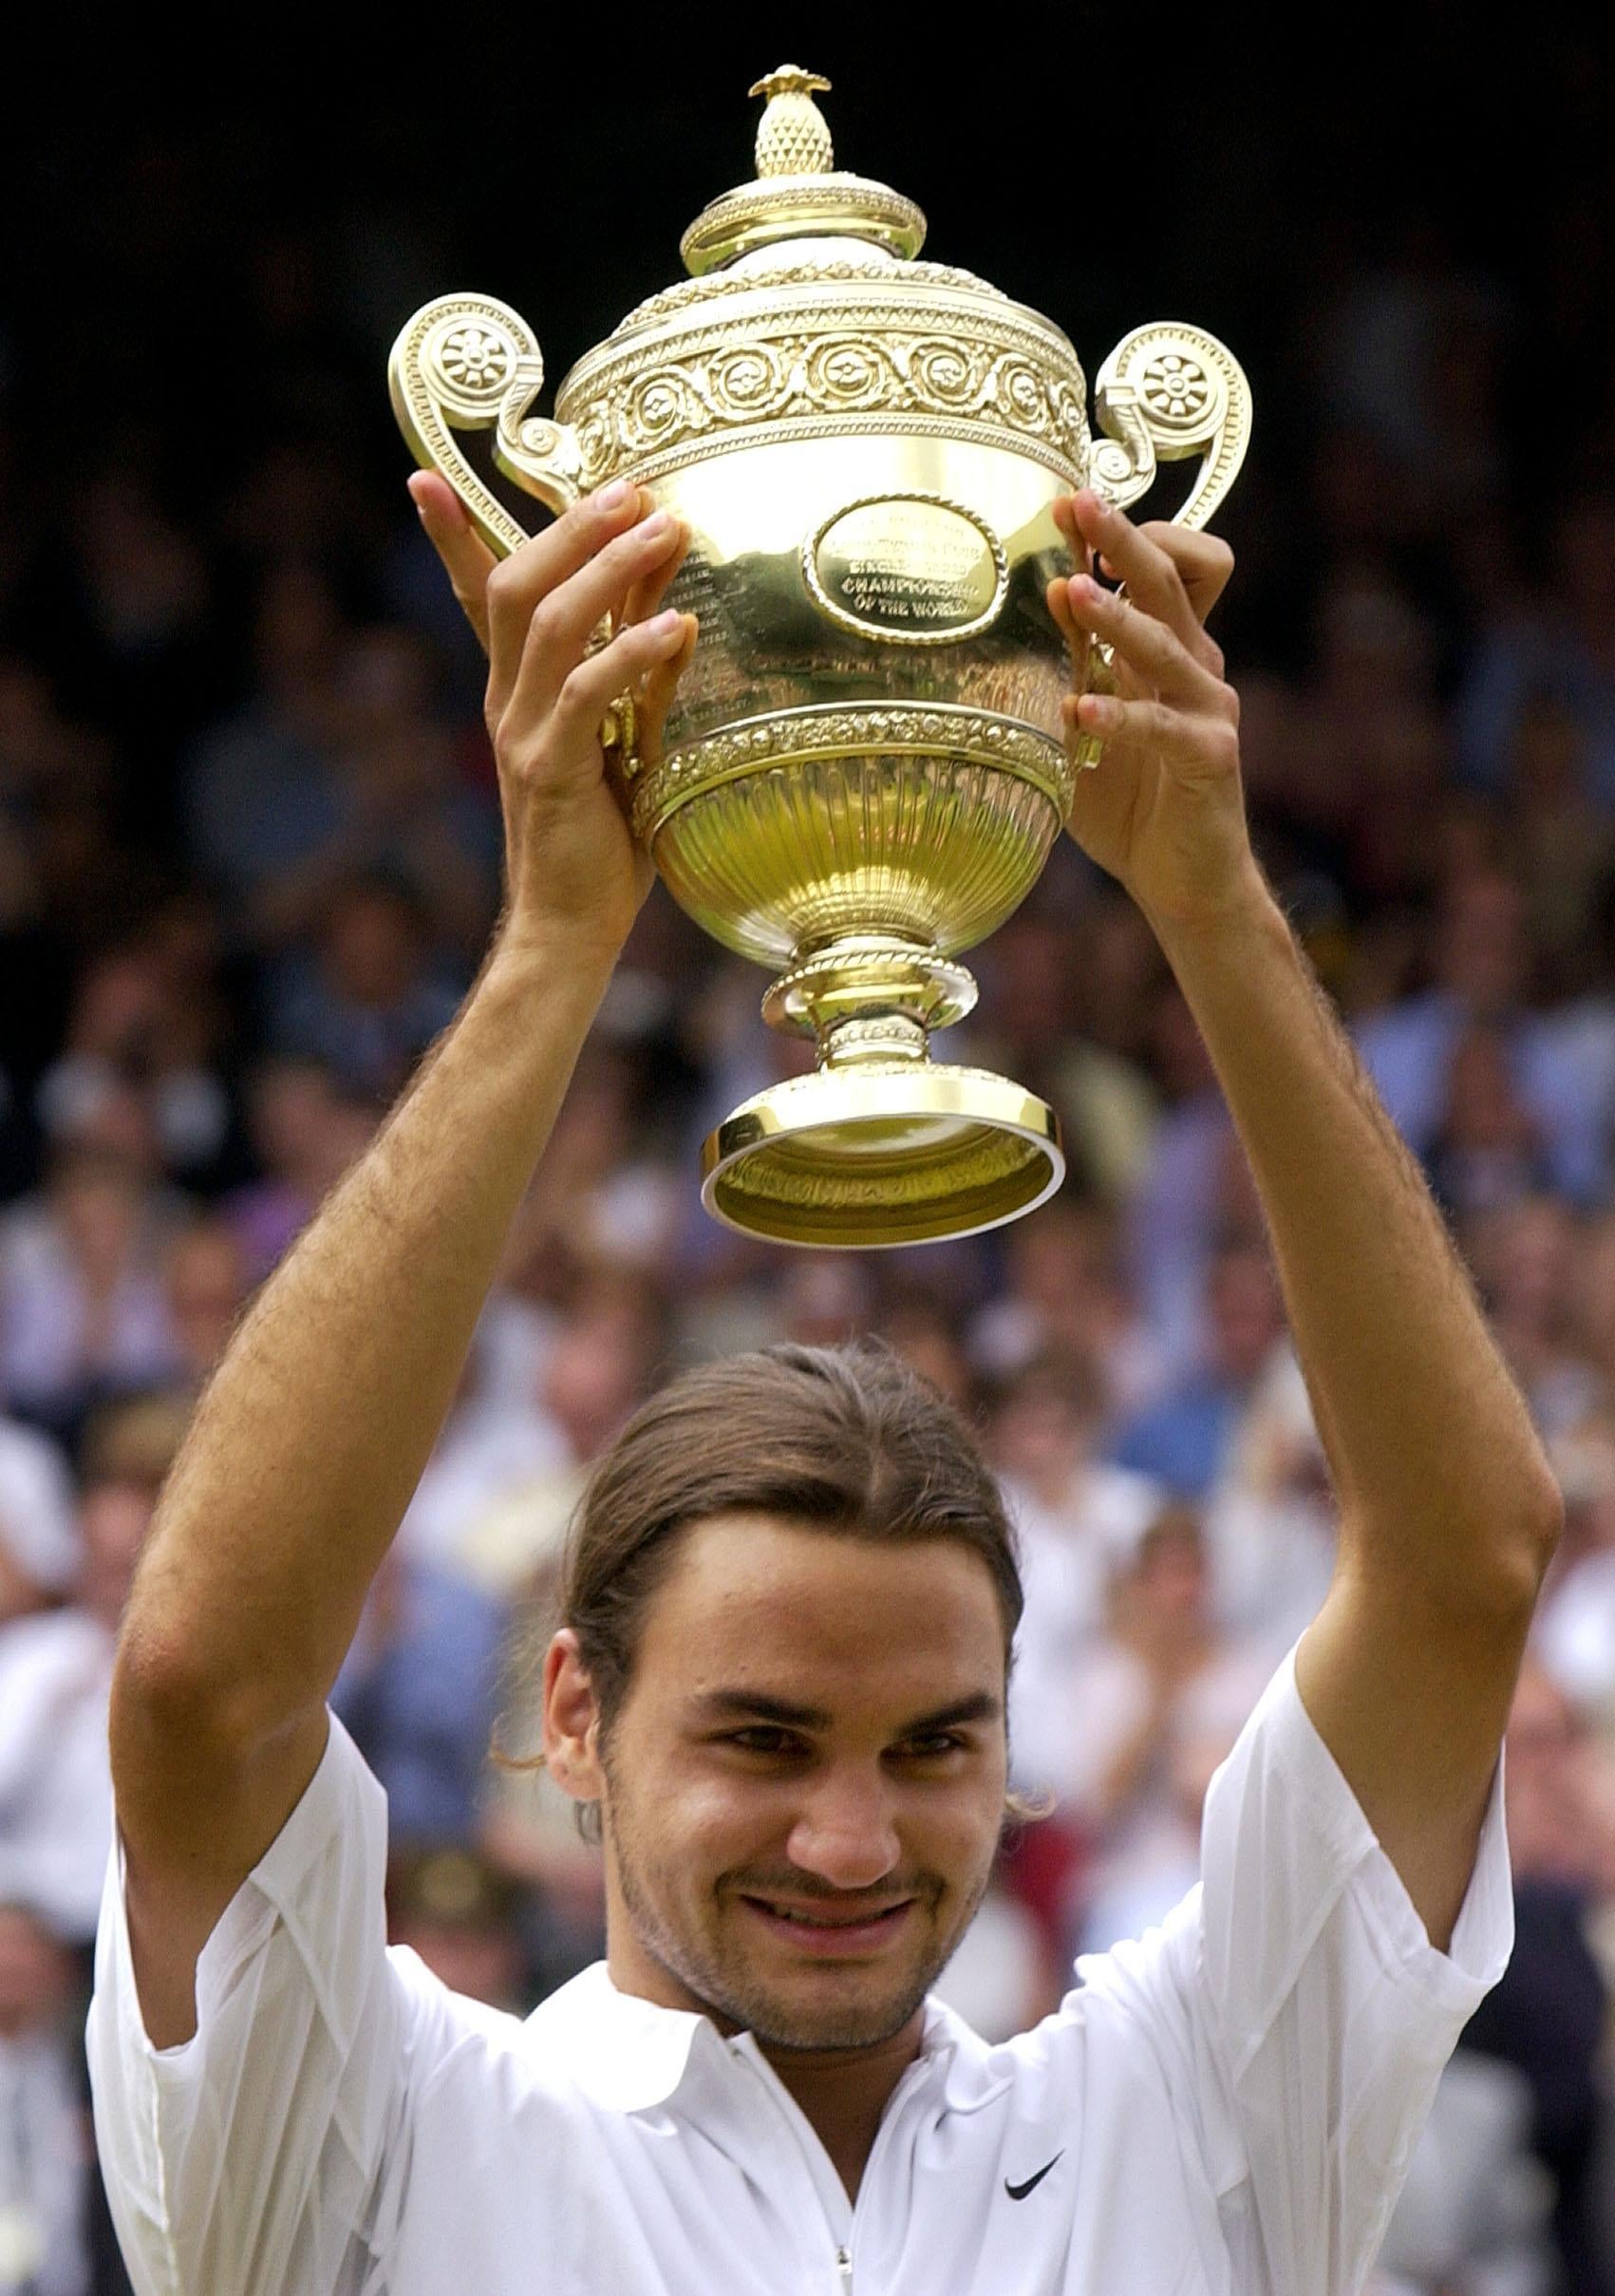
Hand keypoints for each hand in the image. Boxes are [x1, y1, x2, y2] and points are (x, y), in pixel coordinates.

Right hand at [409, 471, 696, 968]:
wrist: (569, 928)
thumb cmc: (604, 844)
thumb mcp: (628, 744)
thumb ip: (640, 681)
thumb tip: (676, 611)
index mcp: (514, 693)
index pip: (481, 598)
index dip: (452, 537)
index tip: (426, 477)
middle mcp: (506, 702)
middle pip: (517, 586)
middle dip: (571, 527)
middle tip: (632, 487)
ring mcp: (521, 733)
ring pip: (548, 623)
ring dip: (608, 568)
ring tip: (664, 529)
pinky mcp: (549, 769)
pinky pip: (585, 692)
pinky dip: (632, 652)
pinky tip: (677, 626)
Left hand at [1047, 491, 1252, 932]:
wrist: (1185, 879)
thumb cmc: (1129, 803)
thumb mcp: (1080, 730)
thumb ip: (1059, 677)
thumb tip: (1000, 626)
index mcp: (1169, 649)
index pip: (1164, 566)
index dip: (1123, 533)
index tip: (1069, 506)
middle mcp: (1196, 665)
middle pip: (1169, 579)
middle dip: (1121, 537)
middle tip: (1077, 504)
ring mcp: (1209, 708)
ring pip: (1166, 642)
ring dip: (1115, 617)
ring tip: (1069, 595)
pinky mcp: (1211, 757)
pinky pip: (1164, 728)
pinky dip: (1120, 718)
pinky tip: (1079, 713)